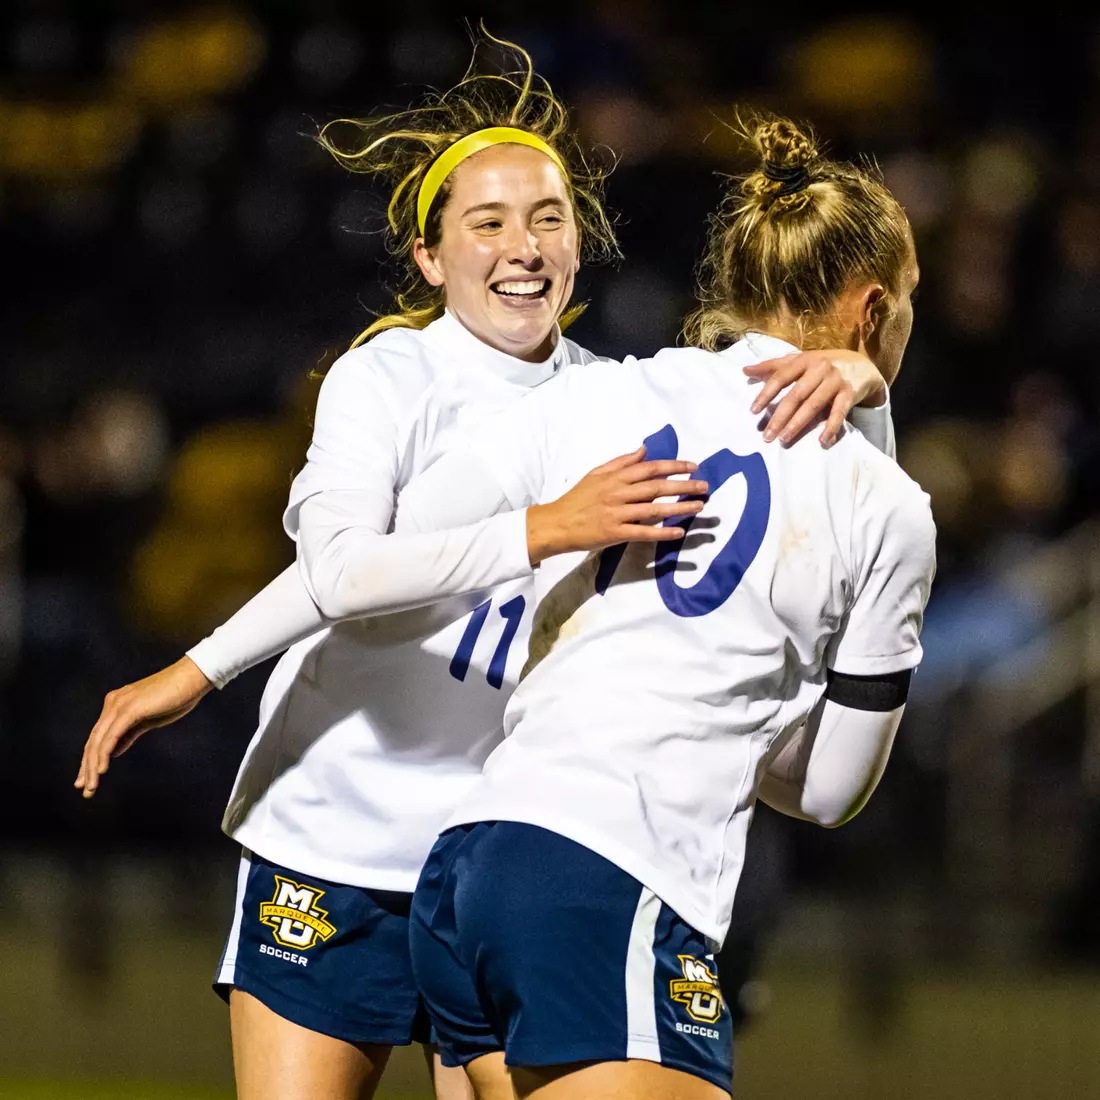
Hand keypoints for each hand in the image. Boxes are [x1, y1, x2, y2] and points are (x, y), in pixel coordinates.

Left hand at [75, 656, 213, 798]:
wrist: (192, 677)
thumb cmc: (177, 696)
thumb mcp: (150, 719)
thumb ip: (130, 733)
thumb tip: (114, 750)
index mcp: (116, 704)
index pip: (98, 736)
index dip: (91, 759)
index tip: (87, 779)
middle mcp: (113, 703)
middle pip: (93, 741)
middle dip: (86, 767)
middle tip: (84, 790)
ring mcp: (119, 705)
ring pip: (99, 741)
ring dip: (92, 767)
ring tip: (91, 787)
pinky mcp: (129, 710)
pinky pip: (112, 736)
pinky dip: (104, 754)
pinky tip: (101, 770)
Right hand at [526, 447, 706, 564]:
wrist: (557, 523)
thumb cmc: (577, 499)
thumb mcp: (596, 474)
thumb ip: (621, 462)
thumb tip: (643, 450)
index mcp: (615, 477)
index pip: (650, 468)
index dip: (673, 466)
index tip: (693, 466)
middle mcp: (618, 493)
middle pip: (657, 487)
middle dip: (683, 485)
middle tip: (705, 486)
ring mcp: (617, 514)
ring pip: (654, 509)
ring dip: (679, 507)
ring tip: (699, 506)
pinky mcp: (615, 533)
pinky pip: (643, 532)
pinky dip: (662, 533)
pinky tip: (679, 531)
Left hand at [745, 350, 886, 447]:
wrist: (860, 365)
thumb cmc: (821, 365)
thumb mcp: (799, 361)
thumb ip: (773, 366)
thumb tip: (745, 370)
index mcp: (804, 360)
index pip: (780, 377)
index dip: (766, 394)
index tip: (753, 411)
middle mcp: (820, 368)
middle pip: (795, 395)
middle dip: (779, 417)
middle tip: (767, 436)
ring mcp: (835, 381)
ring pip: (813, 405)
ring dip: (798, 424)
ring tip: (784, 439)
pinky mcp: (850, 394)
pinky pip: (839, 413)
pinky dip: (831, 428)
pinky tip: (822, 441)